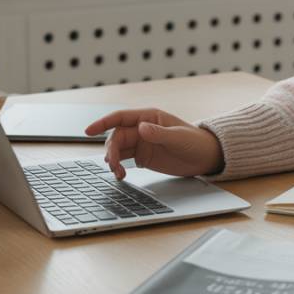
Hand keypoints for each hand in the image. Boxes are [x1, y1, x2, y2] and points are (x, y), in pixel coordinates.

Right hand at [84, 108, 224, 180]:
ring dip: (113, 160)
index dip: (103, 123)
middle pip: (116, 137)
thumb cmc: (195, 142)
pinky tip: (121, 175)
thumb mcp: (178, 138)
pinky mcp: (142, 157)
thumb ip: (159, 133)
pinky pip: (124, 160)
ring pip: (118, 149)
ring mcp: (141, 143)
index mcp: (149, 117)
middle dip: (111, 150)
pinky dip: (119, 167)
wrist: (205, 157)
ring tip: (118, 174)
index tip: (88, 131)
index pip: (120, 117)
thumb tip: (141, 128)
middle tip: (113, 165)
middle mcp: (142, 129)